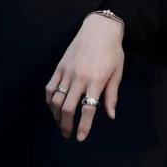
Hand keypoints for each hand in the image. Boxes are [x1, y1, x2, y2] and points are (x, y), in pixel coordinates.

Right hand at [45, 13, 125, 140]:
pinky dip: (49, 100)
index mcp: (96, 80)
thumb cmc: (112, 52)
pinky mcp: (59, 67)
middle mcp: (79, 77)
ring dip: (56, 115)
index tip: (81, 137)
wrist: (99, 29)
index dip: (84, 125)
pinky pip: (50, 87)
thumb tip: (110, 115)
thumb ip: (111, 96)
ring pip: (55, 99)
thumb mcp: (117, 73)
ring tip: (60, 123)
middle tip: (68, 134)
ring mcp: (67, 72)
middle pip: (67, 107)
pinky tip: (53, 107)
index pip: (88, 108)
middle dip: (66, 124)